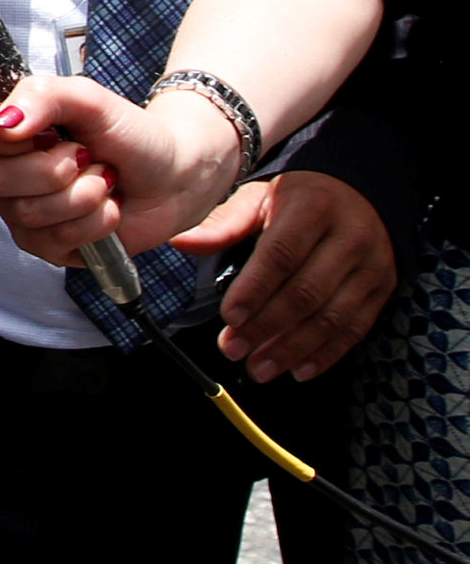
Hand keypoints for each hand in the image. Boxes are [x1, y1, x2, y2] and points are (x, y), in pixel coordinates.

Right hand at [0, 76, 247, 262]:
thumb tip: (3, 122)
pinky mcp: (44, 243)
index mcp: (5, 125)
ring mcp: (19, 209)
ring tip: (102, 180)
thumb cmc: (130, 134)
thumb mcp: (89, 98)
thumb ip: (42, 95)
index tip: (42, 132)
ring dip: (82, 195)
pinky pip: (53, 239)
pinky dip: (93, 223)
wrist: (174, 175)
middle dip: (55, 169)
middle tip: (85, 155)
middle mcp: (3, 167)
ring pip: (27, 212)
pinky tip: (105, 208)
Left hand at [196, 172, 397, 382]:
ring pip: (332, 316)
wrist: (363, 193)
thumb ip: (224, 223)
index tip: (229, 317)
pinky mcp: (383, 288)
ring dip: (292, 349)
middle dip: (266, 327)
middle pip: (306, 292)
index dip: (255, 289)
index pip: (282, 254)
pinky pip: (356, 328)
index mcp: (312, 208)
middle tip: (233, 349)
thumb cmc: (300, 199)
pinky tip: (298, 370)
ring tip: (259, 368)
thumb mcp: (261, 198)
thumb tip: (180, 242)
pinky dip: (326, 354)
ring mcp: (371, 265)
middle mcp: (349, 237)